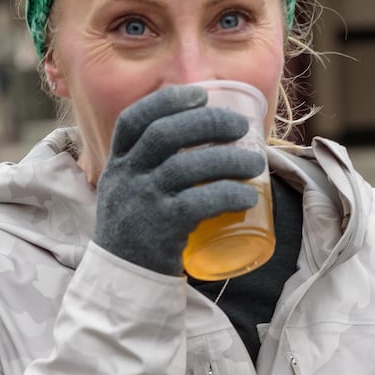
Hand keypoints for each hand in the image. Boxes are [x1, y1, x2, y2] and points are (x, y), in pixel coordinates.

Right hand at [92, 85, 266, 275]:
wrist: (124, 279)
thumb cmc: (138, 226)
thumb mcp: (129, 187)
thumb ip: (151, 161)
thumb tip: (204, 130)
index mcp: (118, 162)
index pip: (134, 119)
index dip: (167, 101)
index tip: (200, 95)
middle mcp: (125, 177)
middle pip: (164, 135)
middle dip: (207, 123)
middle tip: (240, 127)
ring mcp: (141, 202)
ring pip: (186, 167)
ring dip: (228, 160)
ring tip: (255, 163)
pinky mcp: (161, 229)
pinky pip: (198, 204)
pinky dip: (228, 195)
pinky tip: (248, 196)